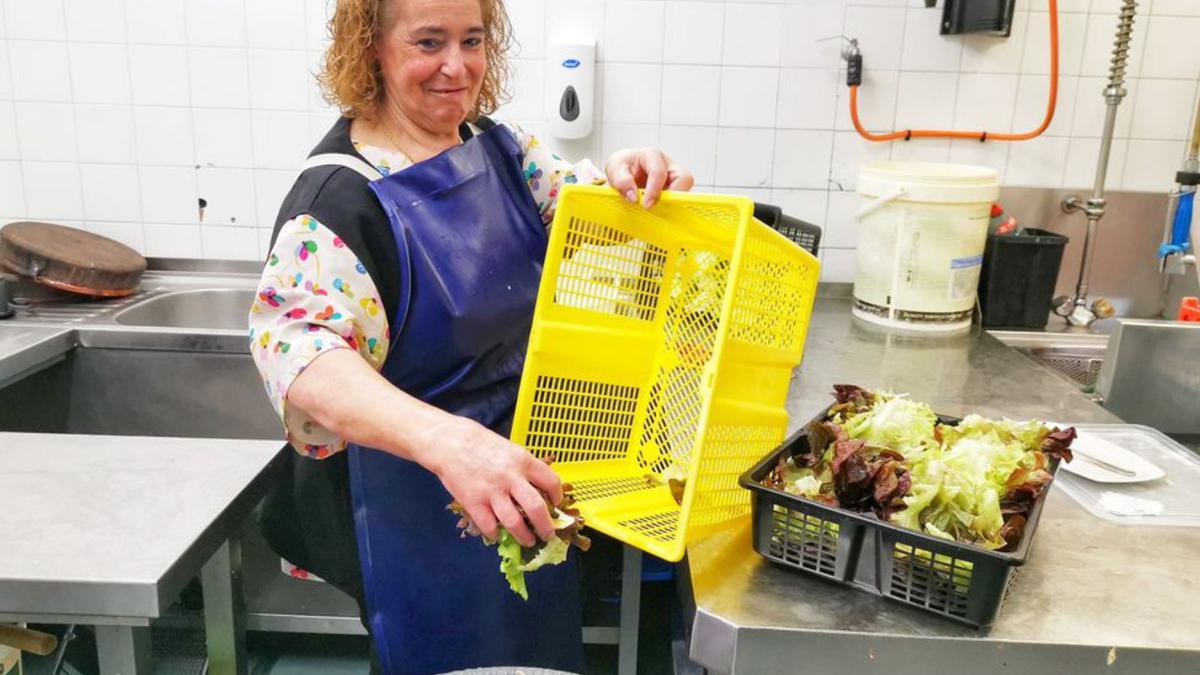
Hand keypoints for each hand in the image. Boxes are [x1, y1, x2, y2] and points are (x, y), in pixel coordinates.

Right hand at [417, 416, 562, 546]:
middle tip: (548, 534)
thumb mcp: (510, 449)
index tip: (557, 504)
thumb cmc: (481, 443)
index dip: (557, 496)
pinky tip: (497, 534)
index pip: (551, 482)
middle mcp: (511, 478)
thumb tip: (539, 488)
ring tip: (528, 540)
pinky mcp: (474, 503)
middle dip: (546, 527)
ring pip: (514, 523)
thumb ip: (524, 468)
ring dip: (524, 536)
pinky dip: (495, 534)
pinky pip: (489, 526)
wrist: (450, 442)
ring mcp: (492, 492)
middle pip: (537, 509)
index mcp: (523, 461)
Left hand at [605, 148, 694, 208]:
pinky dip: (671, 205)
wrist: (624, 170)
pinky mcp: (675, 187)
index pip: (658, 172)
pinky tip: (659, 210)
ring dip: (673, 201)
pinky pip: (679, 197)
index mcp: (651, 155)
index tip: (646, 205)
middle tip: (659, 208)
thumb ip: (621, 181)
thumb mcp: (614, 169)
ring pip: (685, 188)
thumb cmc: (621, 166)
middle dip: (673, 195)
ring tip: (658, 210)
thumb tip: (633, 197)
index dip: (654, 190)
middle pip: (684, 178)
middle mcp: (667, 164)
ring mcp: (674, 175)